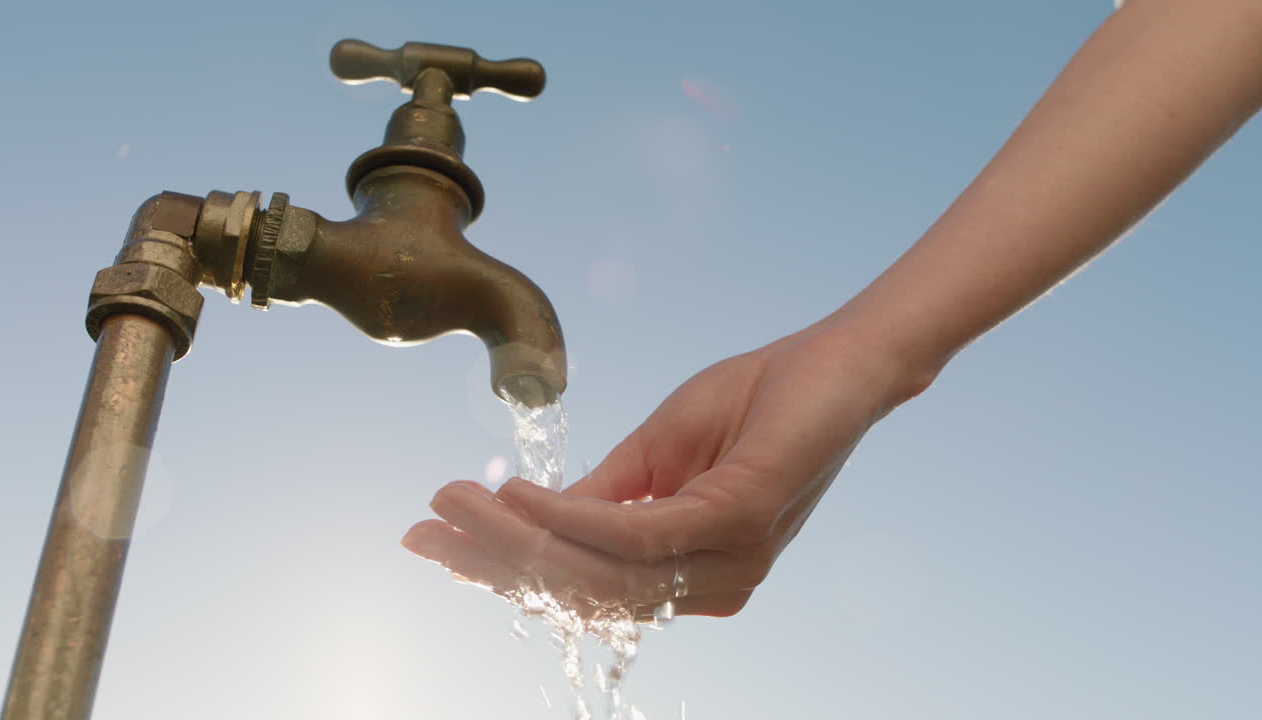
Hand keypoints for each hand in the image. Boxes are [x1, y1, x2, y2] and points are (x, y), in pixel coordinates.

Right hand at [402, 322, 911, 618]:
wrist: (840, 361)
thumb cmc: (755, 401)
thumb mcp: (658, 451)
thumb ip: (602, 496)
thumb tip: (530, 520)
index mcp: (690, 571)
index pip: (584, 587)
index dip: (505, 570)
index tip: (435, 539)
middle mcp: (710, 584)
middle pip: (580, 594)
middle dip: (493, 566)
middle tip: (421, 533)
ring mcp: (726, 562)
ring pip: (596, 574)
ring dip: (515, 541)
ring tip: (452, 504)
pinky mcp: (736, 523)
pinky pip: (631, 534)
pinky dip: (566, 517)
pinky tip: (516, 495)